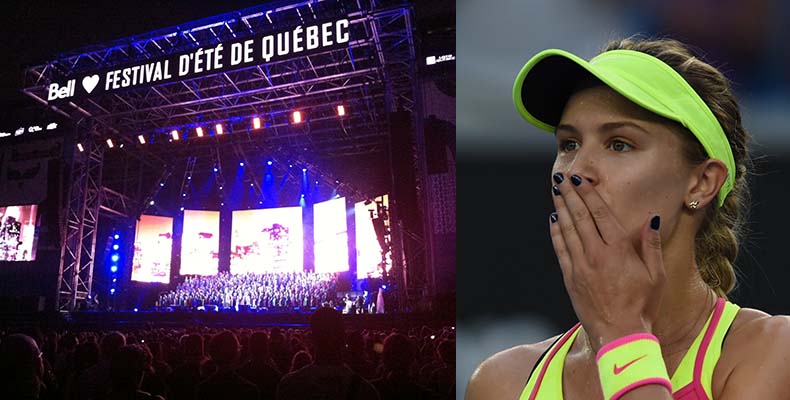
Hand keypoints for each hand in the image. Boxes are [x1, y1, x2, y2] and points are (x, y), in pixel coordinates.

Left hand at [549, 173, 666, 351]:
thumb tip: (650, 219)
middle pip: (580, 218)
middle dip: (570, 195)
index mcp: (619, 251)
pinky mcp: (570, 279)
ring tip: (556, 192)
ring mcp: (580, 267)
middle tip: (561, 178)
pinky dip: (556, 232)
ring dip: (561, 209)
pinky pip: (561, 250)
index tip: (580, 179)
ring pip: (567, 230)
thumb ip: (651, 245)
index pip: (600, 215)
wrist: (619, 336)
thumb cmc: (642, 306)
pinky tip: (554, 220)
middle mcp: (596, 255)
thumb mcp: (656, 275)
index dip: (589, 195)